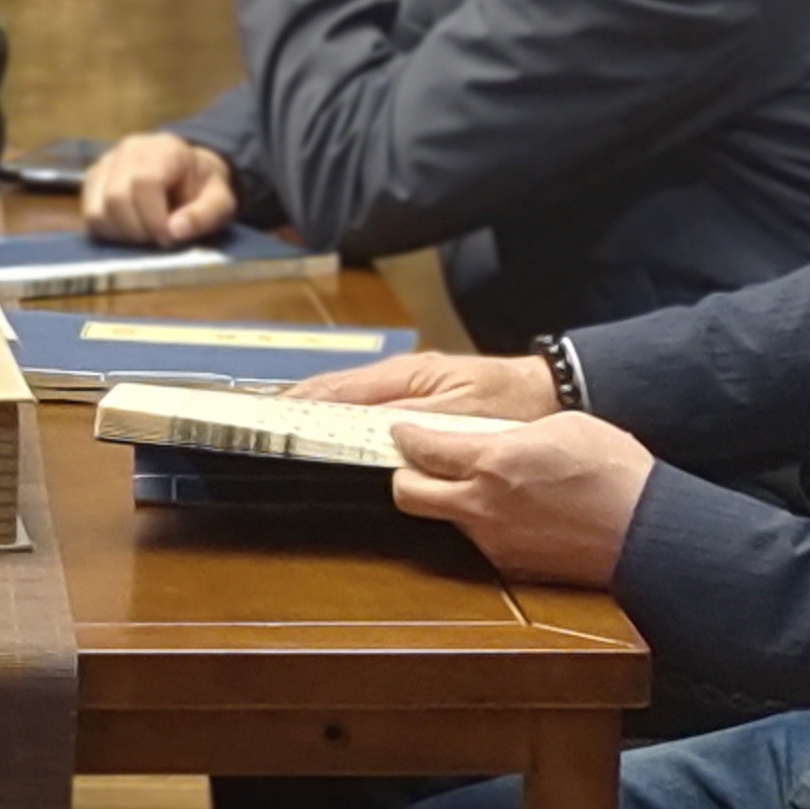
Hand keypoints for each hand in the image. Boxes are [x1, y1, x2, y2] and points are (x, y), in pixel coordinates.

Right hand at [82, 132, 237, 246]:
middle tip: (158, 239)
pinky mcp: (93, 181)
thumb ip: (204, 215)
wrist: (188, 172)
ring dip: (121, 234)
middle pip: (116, 198)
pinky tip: (130, 230)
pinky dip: (108, 232)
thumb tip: (175, 231)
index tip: (169, 238)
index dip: (153, 218)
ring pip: (97, 211)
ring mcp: (105, 164)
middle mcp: (128, 150)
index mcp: (163, 149)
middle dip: (138, 230)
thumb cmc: (203, 188)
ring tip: (145, 234)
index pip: (144, 183)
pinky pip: (89, 216)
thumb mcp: (221, 201)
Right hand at [289, 349, 557, 419]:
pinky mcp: (416, 402)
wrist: (551, 392)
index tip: (268, 417)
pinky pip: (365, 409)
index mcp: (405, 375)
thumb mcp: (463, 414)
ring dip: (312, 410)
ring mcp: (406, 388)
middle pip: (333, 392)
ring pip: (345, 400)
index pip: (337, 390)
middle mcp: (400, 378)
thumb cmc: (512, 403)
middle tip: (258, 423)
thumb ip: (416, 424)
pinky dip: (338, 417)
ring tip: (278, 425)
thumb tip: (370, 433)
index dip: (300, 403)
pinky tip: (326, 431)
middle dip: (295, 405)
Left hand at [388, 411, 655, 589]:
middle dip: (406, 473)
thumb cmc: (612, 472)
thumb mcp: (558, 426)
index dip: (406, 436)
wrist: (646, 529)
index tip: (403, 430)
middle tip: (420, 460)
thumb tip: (482, 436)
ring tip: (475, 484)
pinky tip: (508, 511)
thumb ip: (506, 432)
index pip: (421, 448)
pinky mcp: (510, 566)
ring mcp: (494, 541)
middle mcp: (482, 506)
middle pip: (407, 493)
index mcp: (493, 462)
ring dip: (446, 500)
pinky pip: (476, 540)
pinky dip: (480, 523)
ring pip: (443, 518)